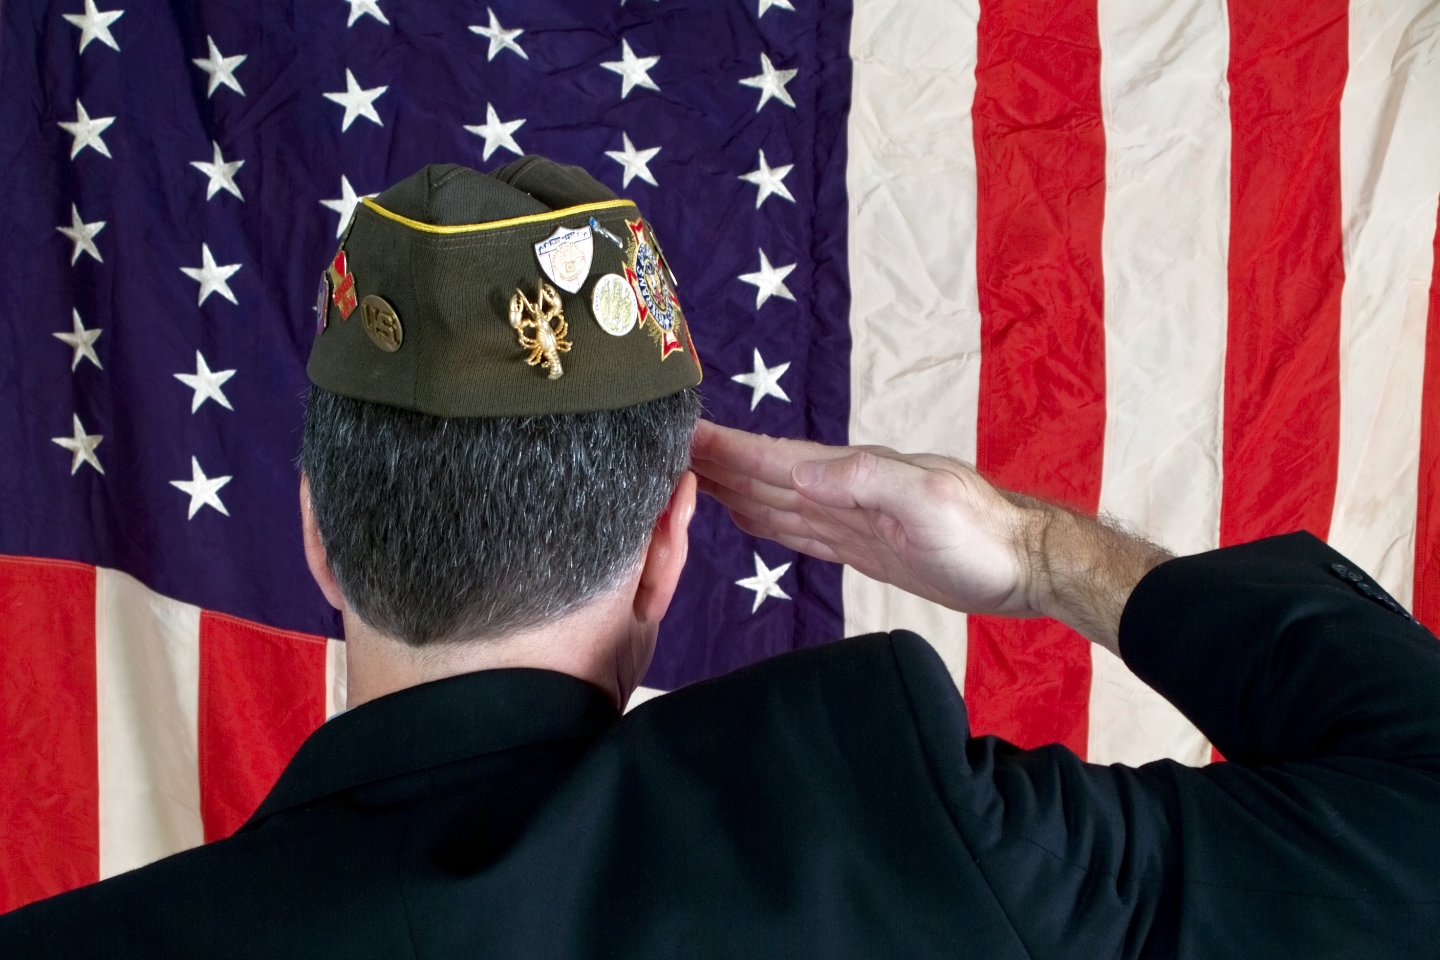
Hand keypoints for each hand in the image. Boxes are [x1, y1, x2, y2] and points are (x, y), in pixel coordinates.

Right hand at [690, 420, 1048, 618]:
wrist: (1023, 566)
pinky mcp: (861, 548)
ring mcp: (851, 519)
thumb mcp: (927, 500)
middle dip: (717, 460)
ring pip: (777, 499)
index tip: (683, 429)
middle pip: (767, 473)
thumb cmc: (983, 533)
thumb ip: (863, 481)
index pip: (777, 456)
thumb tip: (795, 471)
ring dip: (733, 486)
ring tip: (689, 474)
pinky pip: (800, 529)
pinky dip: (767, 518)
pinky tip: (746, 511)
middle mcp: (845, 489)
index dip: (729, 445)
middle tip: (663, 448)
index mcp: (854, 472)